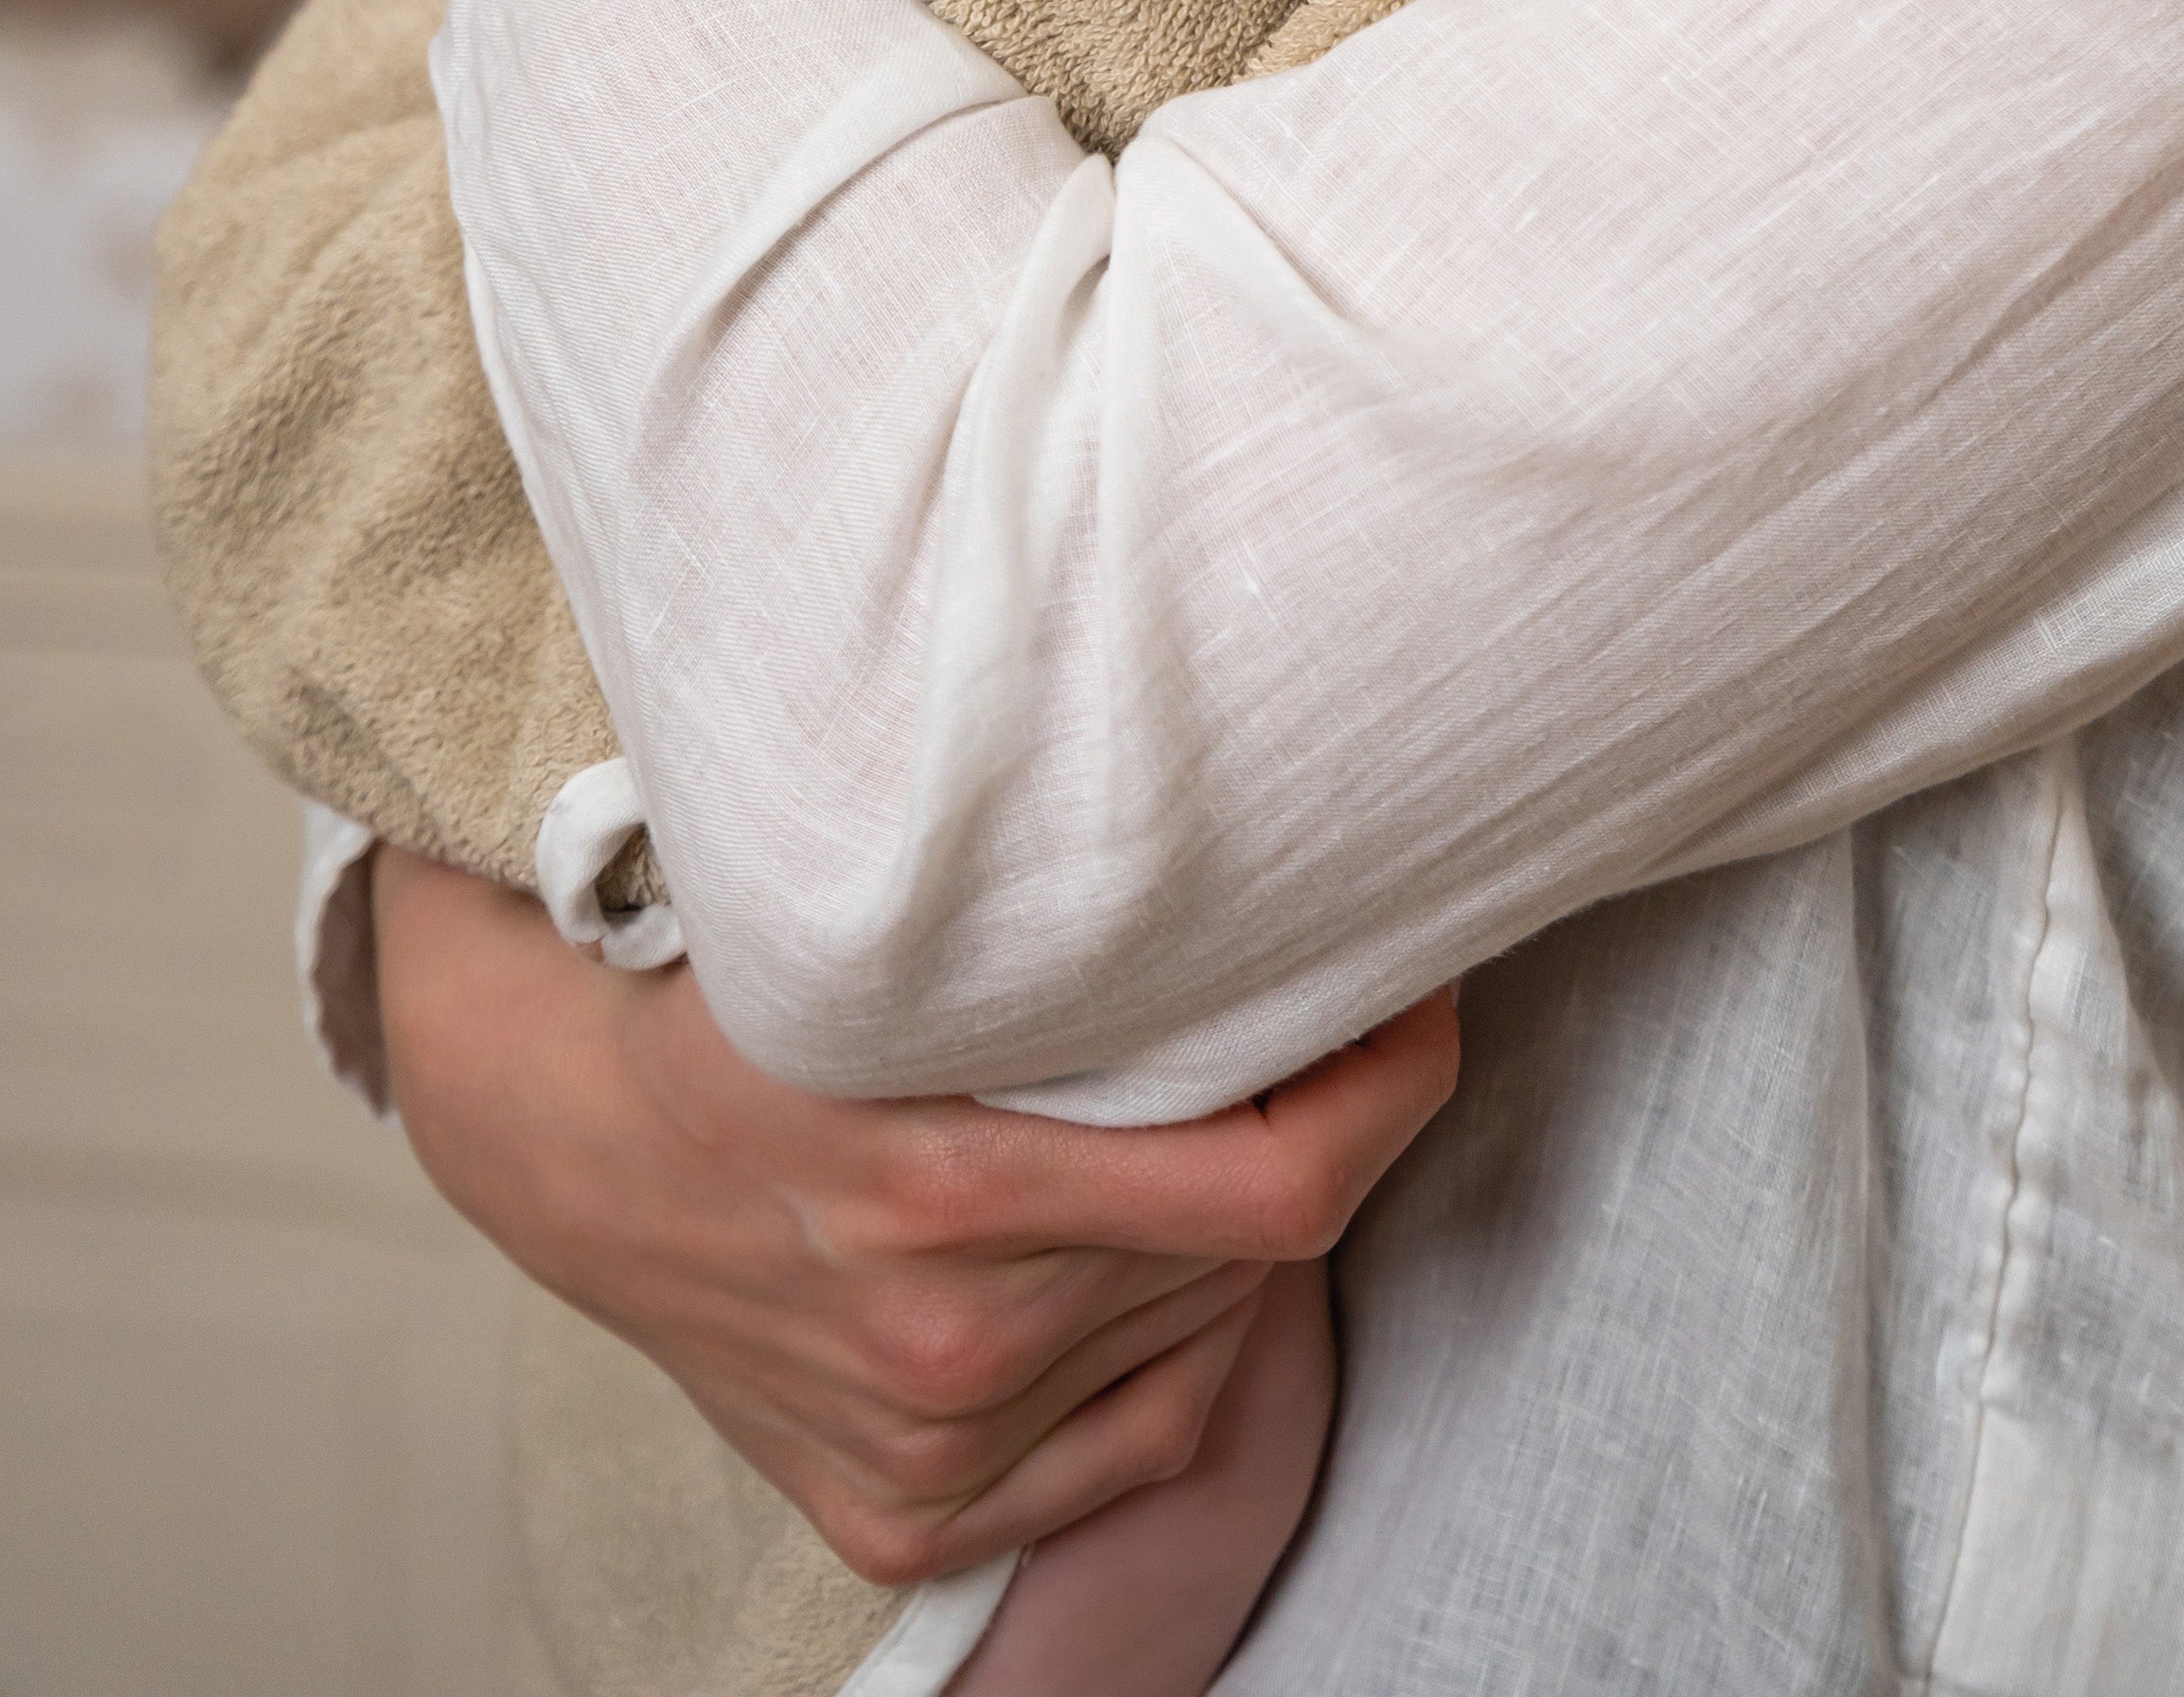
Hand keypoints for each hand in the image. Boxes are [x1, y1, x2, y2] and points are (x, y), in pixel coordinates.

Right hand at [372, 852, 1457, 1586]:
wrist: (562, 1122)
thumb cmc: (751, 984)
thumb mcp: (901, 926)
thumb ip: (1072, 918)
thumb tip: (1276, 877)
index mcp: (946, 1189)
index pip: (1286, 1184)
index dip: (1390, 1086)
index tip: (1413, 992)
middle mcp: (945, 1342)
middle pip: (1253, 1245)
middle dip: (1305, 1121)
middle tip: (1301, 1020)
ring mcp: (926, 1449)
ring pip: (1211, 1334)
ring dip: (1232, 1231)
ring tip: (1185, 1121)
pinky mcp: (904, 1514)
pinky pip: (1142, 1439)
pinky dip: (1185, 1348)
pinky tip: (1152, 1257)